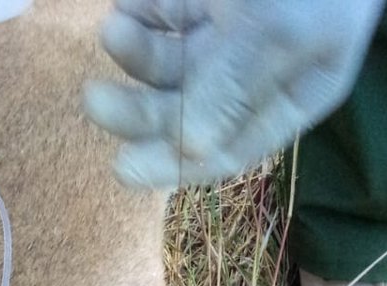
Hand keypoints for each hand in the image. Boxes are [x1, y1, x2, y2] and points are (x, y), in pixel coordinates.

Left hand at [83, 0, 385, 188]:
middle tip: (95, 100)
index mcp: (292, 96)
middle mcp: (256, 70)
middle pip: (189, 110)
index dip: (177, 165)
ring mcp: (230, 26)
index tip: (125, 169)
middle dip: (142, 109)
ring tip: (114, 31)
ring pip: (169, 61)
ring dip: (136, 54)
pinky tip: (130, 6)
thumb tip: (190, 149)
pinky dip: (142, 12)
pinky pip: (163, 12)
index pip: (229, 148)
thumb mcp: (285, 30)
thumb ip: (235, 84)